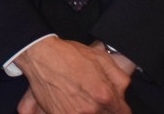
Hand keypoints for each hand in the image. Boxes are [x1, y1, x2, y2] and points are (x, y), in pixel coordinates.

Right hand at [15, 37, 129, 113]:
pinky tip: (68, 101)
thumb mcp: (102, 59)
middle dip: (103, 109)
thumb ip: (120, 80)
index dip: (118, 107)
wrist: (40, 55)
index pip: (122, 113)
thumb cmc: (68, 55)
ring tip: (78, 98)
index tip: (113, 105)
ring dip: (87, 110)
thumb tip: (122, 95)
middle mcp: (91, 108)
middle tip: (91, 96)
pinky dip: (71, 111)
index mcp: (104, 95)